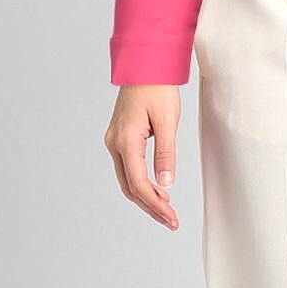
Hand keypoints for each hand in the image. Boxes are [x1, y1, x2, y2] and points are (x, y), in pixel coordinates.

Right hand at [105, 84, 182, 229]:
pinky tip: (157, 191)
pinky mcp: (119, 138)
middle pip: (130, 187)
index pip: (138, 183)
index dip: (155, 205)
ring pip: (127, 180)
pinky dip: (140, 184)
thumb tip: (166, 183)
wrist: (144, 65)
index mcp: (126, 140)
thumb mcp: (168, 121)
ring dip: (145, 198)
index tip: (172, 218)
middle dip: (150, 207)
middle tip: (171, 222)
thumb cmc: (158, 88)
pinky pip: (127, 169)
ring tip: (166, 212)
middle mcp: (114, 143)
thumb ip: (166, 153)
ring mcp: (114, 141)